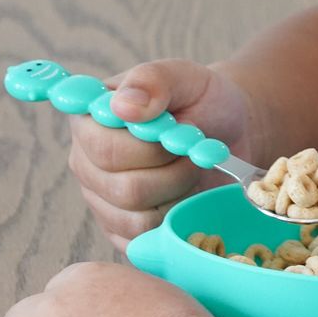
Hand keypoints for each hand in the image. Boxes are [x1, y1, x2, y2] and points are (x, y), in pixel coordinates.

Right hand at [68, 59, 252, 249]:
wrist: (231, 130)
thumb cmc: (202, 100)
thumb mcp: (185, 77)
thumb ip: (153, 81)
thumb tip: (123, 106)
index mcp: (89, 122)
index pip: (104, 149)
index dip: (149, 147)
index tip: (177, 130)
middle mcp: (87, 164)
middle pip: (125, 189)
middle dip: (175, 170)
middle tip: (194, 149)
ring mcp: (103, 202)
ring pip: (139, 218)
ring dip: (181, 192)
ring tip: (193, 166)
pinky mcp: (124, 231)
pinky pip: (148, 239)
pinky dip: (179, 218)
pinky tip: (190, 192)